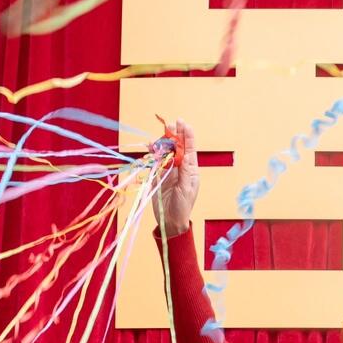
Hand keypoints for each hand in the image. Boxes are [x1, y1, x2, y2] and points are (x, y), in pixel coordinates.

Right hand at [158, 118, 199, 238]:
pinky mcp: (159, 174)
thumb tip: (186, 155)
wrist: (170, 220)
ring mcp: (169, 170)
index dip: (187, 135)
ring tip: (162, 132)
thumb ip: (185, 171)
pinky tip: (150, 145)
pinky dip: (153, 152)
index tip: (184, 123)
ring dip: (163, 141)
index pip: (190, 149)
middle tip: (171, 123)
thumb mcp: (186, 189)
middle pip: (178, 147)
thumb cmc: (182, 206)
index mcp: (191, 169)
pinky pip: (156, 160)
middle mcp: (181, 167)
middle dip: (175, 134)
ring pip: (166, 151)